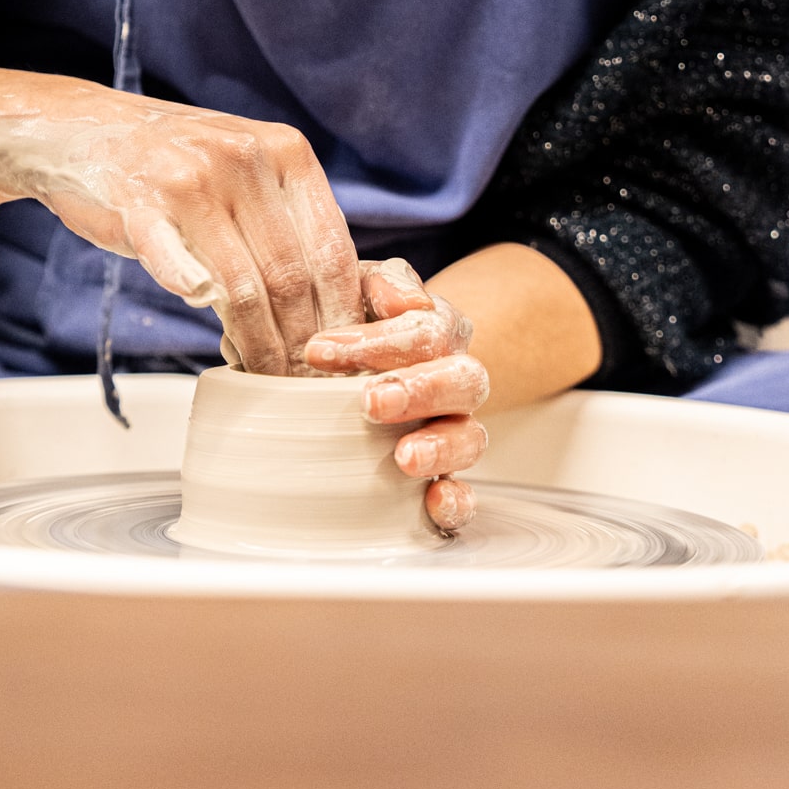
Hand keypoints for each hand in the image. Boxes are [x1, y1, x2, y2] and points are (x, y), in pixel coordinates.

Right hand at [0, 78, 364, 374]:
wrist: (83, 129)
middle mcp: (245, 159)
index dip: (341, 316)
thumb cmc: (172, 166)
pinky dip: (201, 310)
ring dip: (257, 346)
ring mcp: (191, 178)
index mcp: (286, 152)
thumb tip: (336, 305)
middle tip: (300, 384)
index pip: (332, 251)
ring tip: (262, 377)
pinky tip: (216, 345)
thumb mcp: (246, 173)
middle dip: (301, 344)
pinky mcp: (140, 203)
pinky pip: (178, 267)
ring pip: (245, 287)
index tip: (339, 359)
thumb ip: (287, 222)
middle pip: (292, 277)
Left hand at [303, 257, 488, 532]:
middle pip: (463, 381)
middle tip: (371, 401)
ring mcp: (453, 430)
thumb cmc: (354, 324)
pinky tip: (433, 503)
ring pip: (471, 438)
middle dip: (419, 391)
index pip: (425, 331)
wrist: (359, 364)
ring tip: (404, 458)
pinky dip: (455, 502)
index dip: (376, 342)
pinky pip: (465, 493)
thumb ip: (382, 284)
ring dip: (440, 447)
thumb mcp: (359, 288)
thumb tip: (404, 301)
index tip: (317, 351)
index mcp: (439, 331)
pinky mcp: (442, 476)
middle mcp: (455, 380)